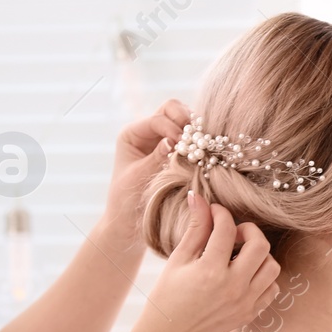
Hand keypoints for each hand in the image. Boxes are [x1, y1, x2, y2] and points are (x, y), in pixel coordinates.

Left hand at [103, 99, 191, 247]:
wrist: (128, 222)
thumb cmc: (126, 202)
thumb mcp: (138, 178)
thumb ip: (155, 159)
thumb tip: (172, 141)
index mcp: (132, 134)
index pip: (157, 118)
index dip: (171, 128)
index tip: (182, 145)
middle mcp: (148, 132)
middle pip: (171, 109)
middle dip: (186, 119)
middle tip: (196, 138)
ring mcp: (163, 139)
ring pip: (184, 119)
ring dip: (195, 129)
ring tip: (202, 146)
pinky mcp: (176, 151)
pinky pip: (191, 137)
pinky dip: (199, 141)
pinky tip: (205, 153)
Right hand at [139, 189, 279, 331]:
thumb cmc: (169, 294)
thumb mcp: (179, 259)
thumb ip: (194, 228)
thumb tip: (199, 197)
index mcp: (210, 271)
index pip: (227, 229)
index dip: (221, 213)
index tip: (215, 212)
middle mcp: (232, 287)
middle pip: (260, 245)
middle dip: (248, 231)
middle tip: (234, 234)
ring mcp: (245, 302)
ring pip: (272, 267)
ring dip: (259, 255)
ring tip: (240, 255)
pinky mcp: (250, 313)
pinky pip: (272, 289)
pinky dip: (263, 278)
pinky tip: (245, 274)